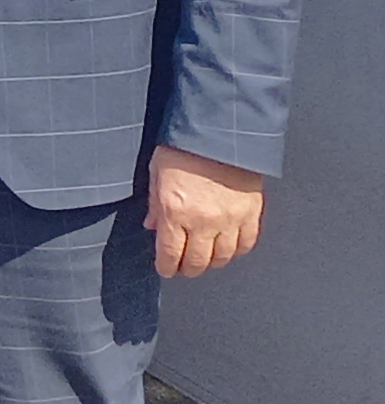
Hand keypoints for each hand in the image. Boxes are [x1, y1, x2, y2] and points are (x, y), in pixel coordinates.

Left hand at [146, 145, 265, 278]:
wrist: (220, 133)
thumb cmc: (183, 149)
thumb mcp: (156, 173)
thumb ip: (153, 204)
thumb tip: (151, 226)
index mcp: (174, 212)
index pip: (170, 254)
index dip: (167, 267)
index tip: (166, 269)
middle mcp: (203, 222)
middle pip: (198, 262)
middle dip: (188, 268)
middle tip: (184, 268)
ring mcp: (230, 220)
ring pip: (223, 258)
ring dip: (212, 262)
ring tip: (205, 259)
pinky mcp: (251, 215)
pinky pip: (246, 244)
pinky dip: (236, 251)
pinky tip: (228, 248)